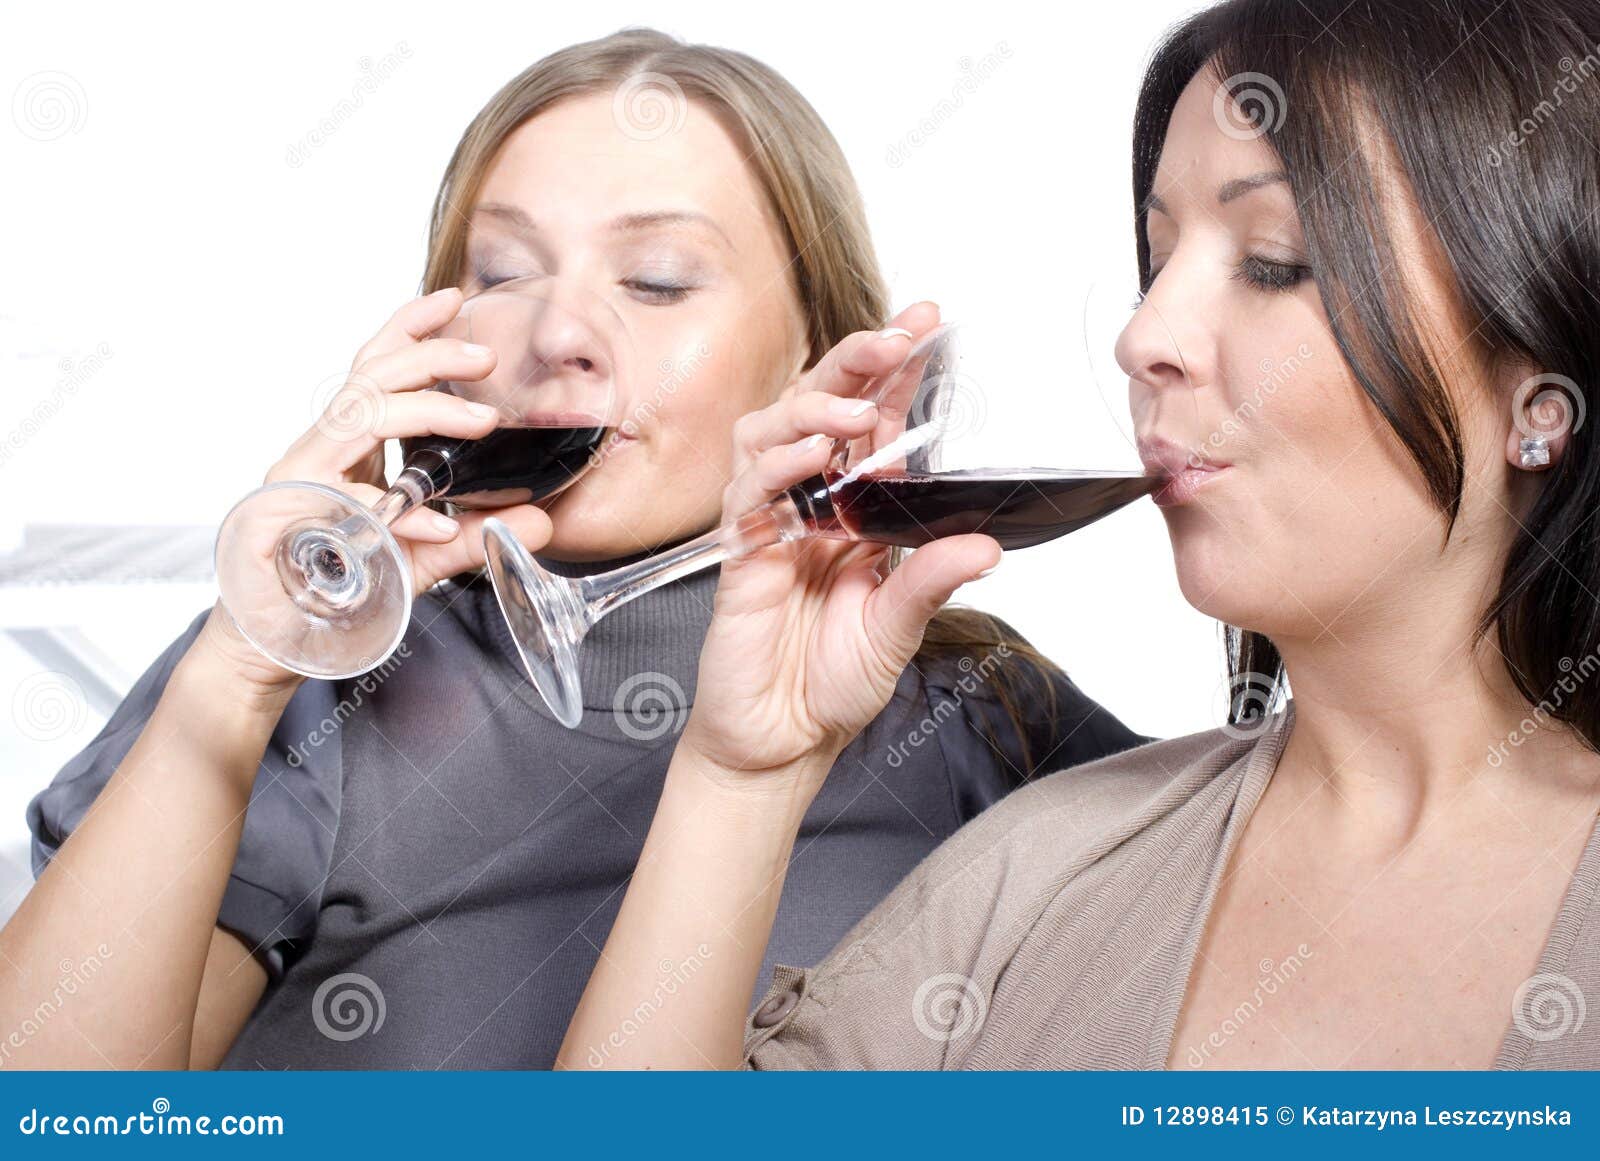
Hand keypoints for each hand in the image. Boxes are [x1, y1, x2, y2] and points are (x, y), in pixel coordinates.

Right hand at [206, 287, 551, 696]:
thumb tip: (541, 522)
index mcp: (347, 446)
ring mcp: (300, 478)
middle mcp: (319, 450)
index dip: (407, 328)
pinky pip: (345, 499)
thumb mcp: (421, 558)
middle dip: (428, 355)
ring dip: (424, 411)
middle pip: (370, 378)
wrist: (273, 640)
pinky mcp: (287, 517)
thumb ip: (474, 537)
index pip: (375, 370)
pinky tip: (433, 525)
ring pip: (358, 416)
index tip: (452, 298)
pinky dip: (394, 510)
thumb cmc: (341, 588)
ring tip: (482, 418)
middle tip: (484, 353)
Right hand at [680, 302, 1000, 787]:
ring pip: (770, 432)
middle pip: (816, 406)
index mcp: (854, 511)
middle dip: (852, 363)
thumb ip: (930, 580)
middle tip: (892, 339)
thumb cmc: (831, 683)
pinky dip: (776, 468)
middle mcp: (810, 506)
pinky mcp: (740, 555)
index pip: (871, 422)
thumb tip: (985, 546)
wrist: (782, 741)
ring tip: (851, 409)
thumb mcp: (899, 630)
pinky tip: (809, 457)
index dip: (892, 372)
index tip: (923, 325)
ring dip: (810, 408)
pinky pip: (747, 494)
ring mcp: (770, 524)